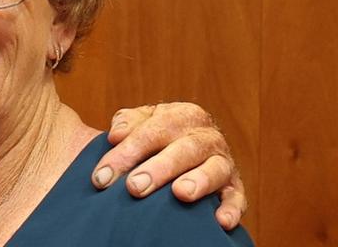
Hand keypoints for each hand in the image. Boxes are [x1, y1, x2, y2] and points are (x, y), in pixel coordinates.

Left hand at [90, 102, 246, 229]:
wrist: (181, 149)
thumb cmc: (155, 138)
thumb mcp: (140, 123)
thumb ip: (127, 123)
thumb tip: (116, 135)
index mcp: (181, 115)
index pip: (151, 131)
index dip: (126, 153)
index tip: (101, 177)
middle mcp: (206, 135)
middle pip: (183, 149)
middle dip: (157, 169)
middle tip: (134, 187)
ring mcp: (223, 161)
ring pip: (214, 169)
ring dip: (198, 181)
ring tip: (180, 194)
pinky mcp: (234, 187)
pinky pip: (236, 198)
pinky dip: (231, 209)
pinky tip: (220, 221)